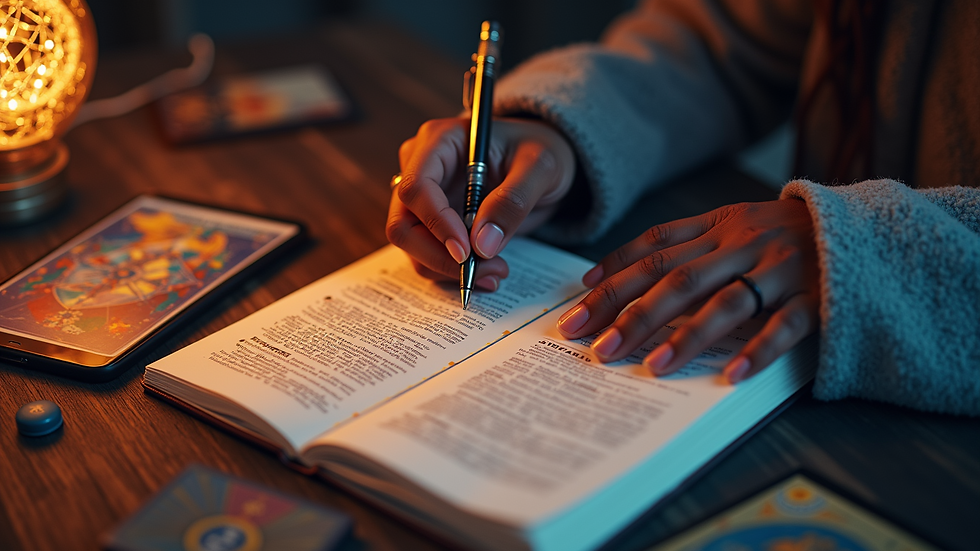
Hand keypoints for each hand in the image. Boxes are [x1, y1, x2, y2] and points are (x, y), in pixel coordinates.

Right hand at [387, 117, 575, 288]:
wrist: (539, 165)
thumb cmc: (538, 150)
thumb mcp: (539, 167)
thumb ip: (512, 201)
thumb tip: (482, 245)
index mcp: (439, 142)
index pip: (416, 187)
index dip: (436, 222)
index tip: (466, 252)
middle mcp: (421, 169)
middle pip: (403, 224)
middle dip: (439, 256)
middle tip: (483, 270)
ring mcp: (423, 199)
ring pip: (412, 247)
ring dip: (448, 269)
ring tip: (496, 271)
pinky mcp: (432, 224)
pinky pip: (429, 256)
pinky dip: (453, 272)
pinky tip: (487, 271)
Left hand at [556, 199, 819, 382]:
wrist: (867, 228)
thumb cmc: (784, 236)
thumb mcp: (732, 225)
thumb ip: (679, 245)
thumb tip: (607, 276)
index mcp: (720, 225)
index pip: (655, 250)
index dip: (614, 274)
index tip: (577, 304)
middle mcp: (744, 243)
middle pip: (678, 279)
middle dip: (631, 313)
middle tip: (594, 346)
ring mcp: (781, 269)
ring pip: (725, 303)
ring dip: (685, 337)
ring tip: (651, 368)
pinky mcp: (819, 296)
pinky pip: (784, 327)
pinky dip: (757, 352)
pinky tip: (728, 378)